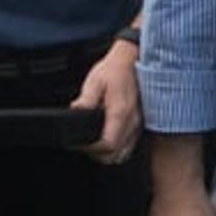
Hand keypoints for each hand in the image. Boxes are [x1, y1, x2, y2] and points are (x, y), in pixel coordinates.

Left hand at [72, 40, 140, 164]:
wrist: (133, 60)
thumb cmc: (116, 69)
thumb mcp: (95, 81)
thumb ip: (86, 100)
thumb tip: (74, 112)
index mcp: (120, 113)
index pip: (106, 145)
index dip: (90, 149)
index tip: (78, 144)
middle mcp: (132, 122)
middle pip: (115, 155)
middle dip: (97, 155)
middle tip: (84, 145)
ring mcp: (138, 125)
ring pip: (124, 154)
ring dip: (108, 154)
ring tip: (95, 144)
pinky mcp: (140, 124)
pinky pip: (130, 146)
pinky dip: (118, 149)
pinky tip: (109, 138)